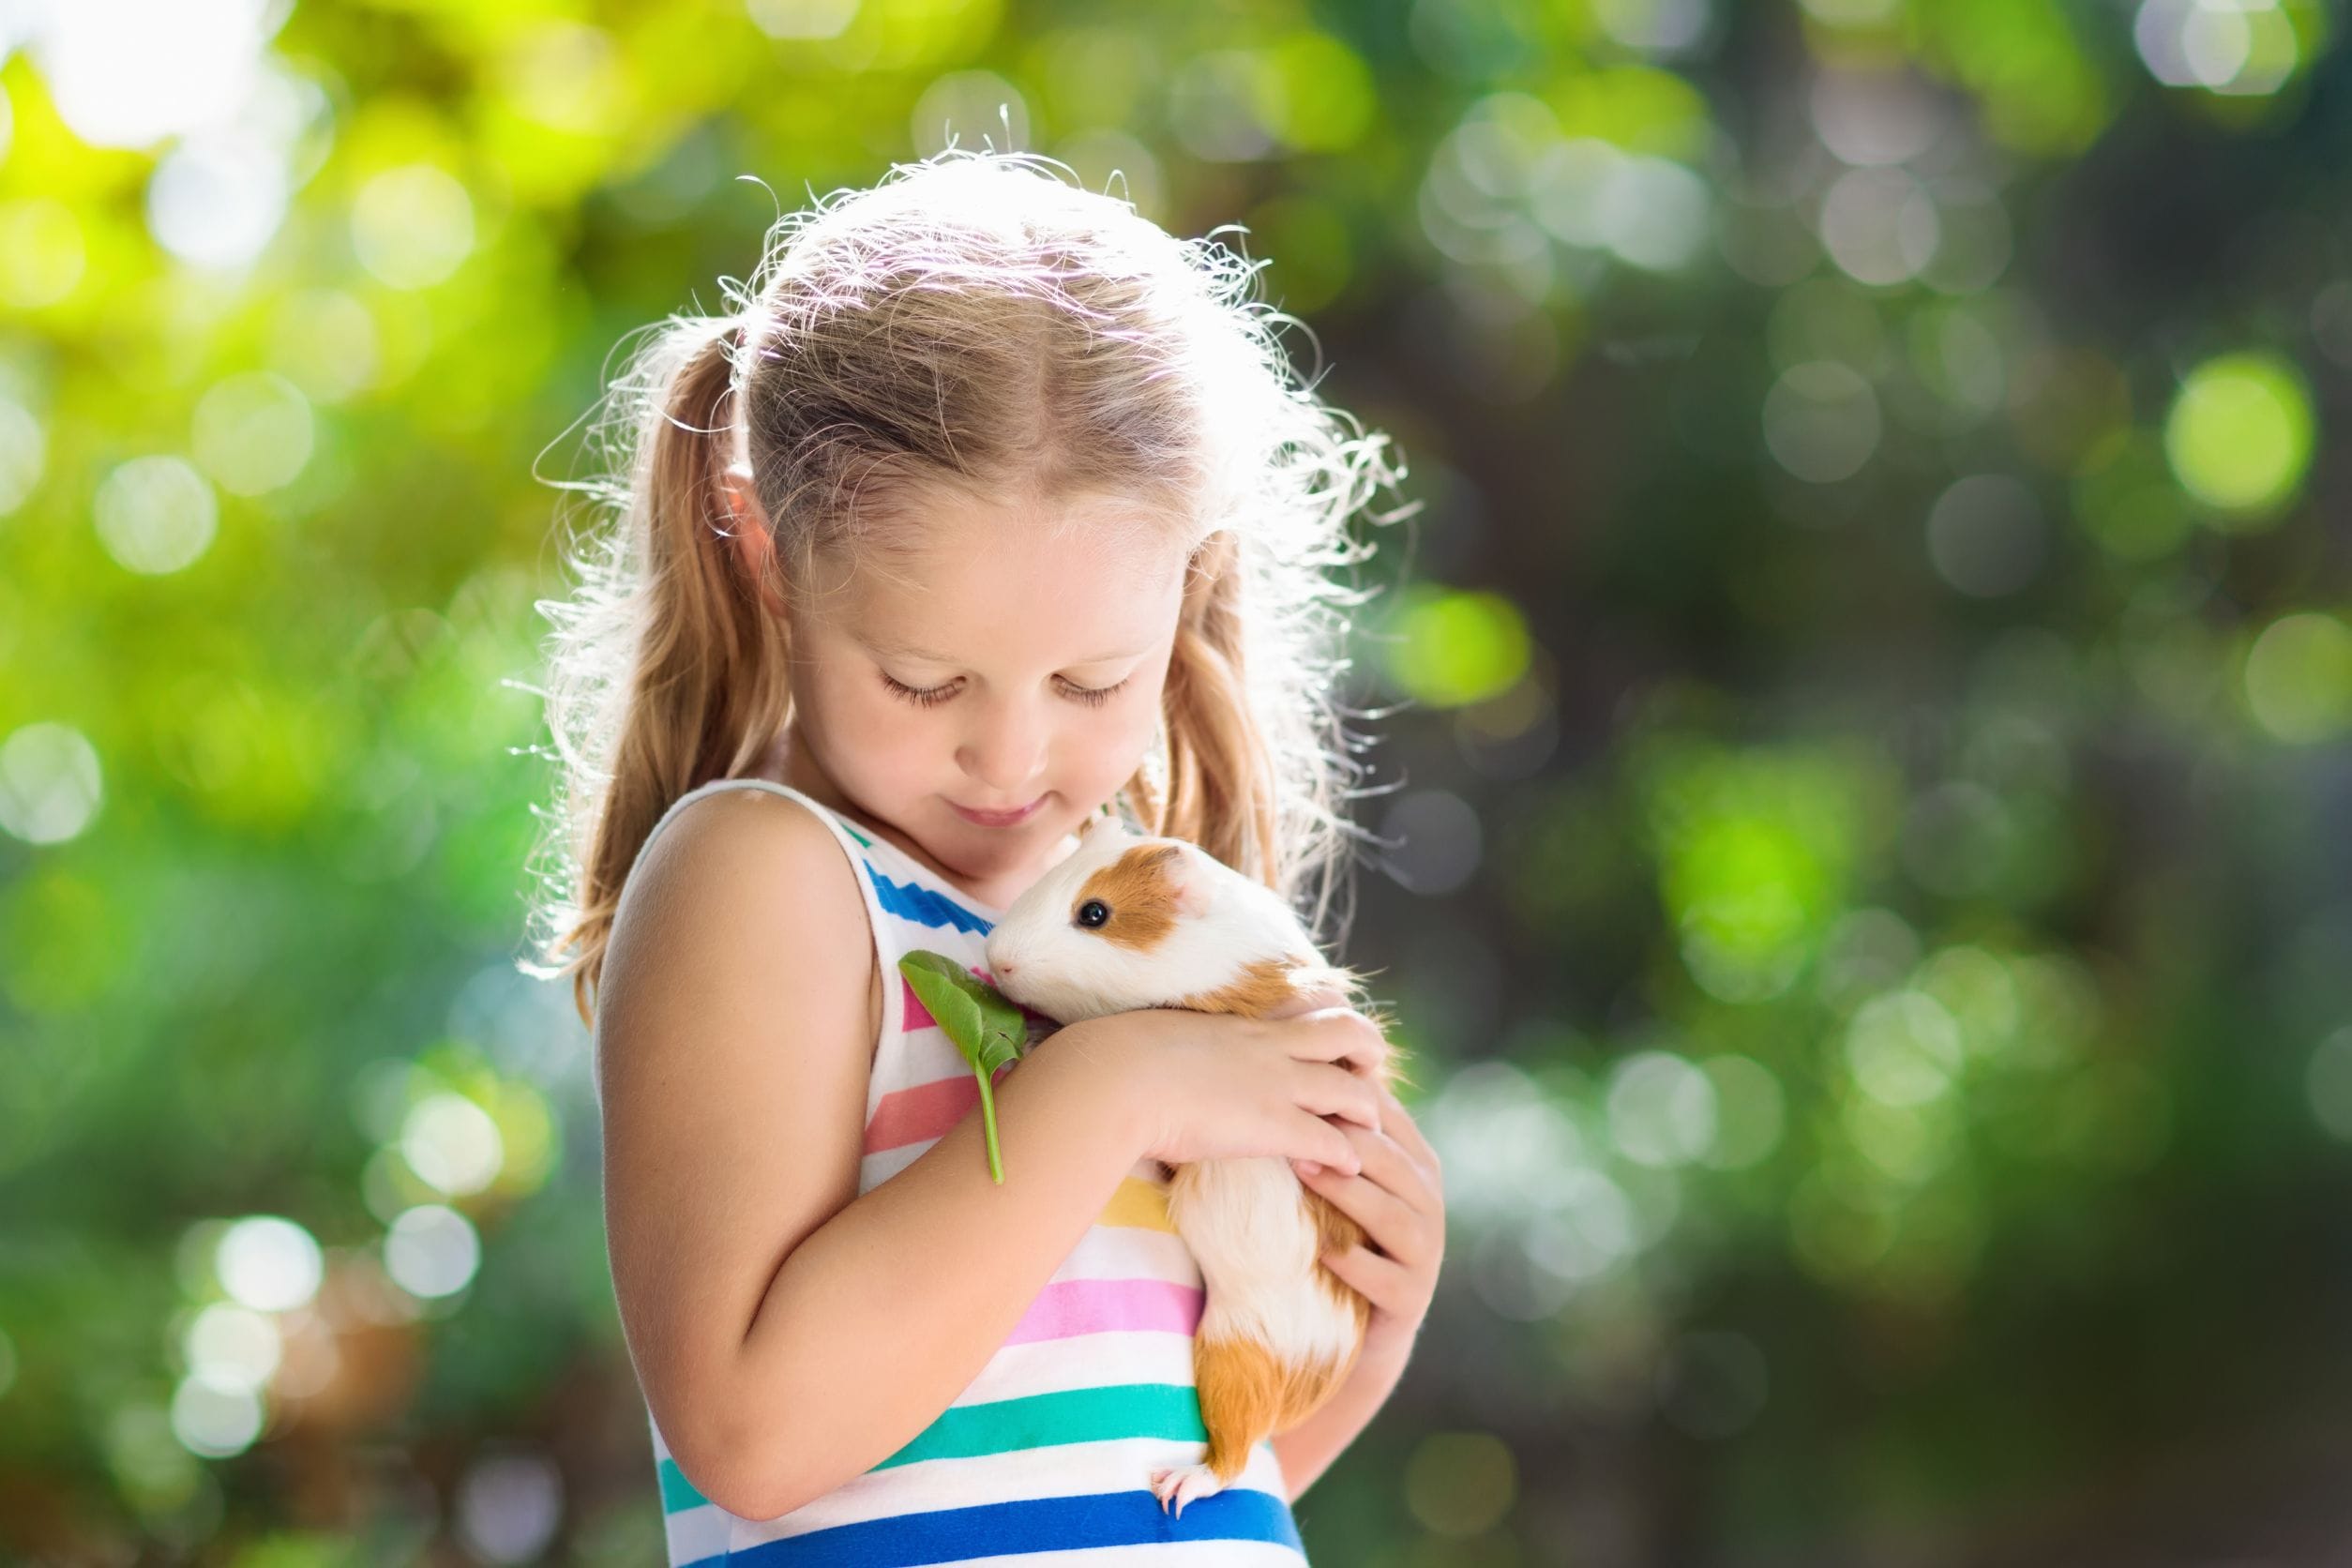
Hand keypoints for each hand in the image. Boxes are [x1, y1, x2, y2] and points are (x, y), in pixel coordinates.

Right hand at [1055, 1006, 1388, 1174]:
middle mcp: (1269, 1047)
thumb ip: (1176, 1043)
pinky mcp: (1275, 1126)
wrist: (1113, 1079)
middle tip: (1366, 1076)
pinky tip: (1345, 1171)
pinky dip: (1347, 1157)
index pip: (1307, 1004)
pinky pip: (1332, 1141)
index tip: (1332, 1041)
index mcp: (1242, 1024)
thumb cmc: (1118, 1059)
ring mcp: (1276, 1085)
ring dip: (1367, 1111)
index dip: (1329, 1019)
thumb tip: (1156, 1049)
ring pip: (1353, 1089)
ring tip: (1366, 1131)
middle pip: (1348, 1030)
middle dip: (1368, 1052)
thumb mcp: (1158, 1035)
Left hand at [1292, 1077, 1444, 1364]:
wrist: (1356, 1331)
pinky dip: (1356, 1265)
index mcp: (1414, 1164)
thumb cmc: (1339, 1237)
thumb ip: (1330, 1134)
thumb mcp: (1336, 1182)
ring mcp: (1426, 1253)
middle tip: (1293, 1121)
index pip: (1387, 1117)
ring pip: (1393, 1215)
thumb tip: (1288, 1068)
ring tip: (1303, 1173)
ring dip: (1349, 1192)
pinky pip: (1387, 1279)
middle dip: (1345, 1140)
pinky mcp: (1412, 1299)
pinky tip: (1322, 1253)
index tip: (1298, 1077)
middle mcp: (1428, 1202)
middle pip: (1391, 1161)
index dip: (1348, 1095)